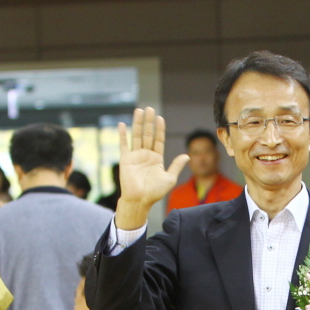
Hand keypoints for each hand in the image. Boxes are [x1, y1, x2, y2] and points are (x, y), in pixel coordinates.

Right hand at [114, 108, 189, 229]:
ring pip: (137, 136)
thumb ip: (176, 165)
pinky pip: (123, 145)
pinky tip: (122, 124)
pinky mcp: (125, 159)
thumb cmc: (155, 192)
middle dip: (149, 121)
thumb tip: (187, 155)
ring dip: (138, 123)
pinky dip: (122, 135)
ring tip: (139, 111)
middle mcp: (145, 155)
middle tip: (149, 108)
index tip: (160, 118)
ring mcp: (135, 156)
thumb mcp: (169, 178)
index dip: (159, 129)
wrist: (140, 200)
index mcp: (156, 158)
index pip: (158, 139)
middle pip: (148, 134)